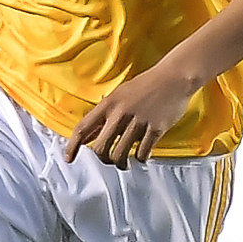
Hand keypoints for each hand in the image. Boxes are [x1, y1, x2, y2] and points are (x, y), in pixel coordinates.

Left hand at [67, 60, 206, 167]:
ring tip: (126, 163)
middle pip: (100, 148)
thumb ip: (104, 116)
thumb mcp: (120, 95)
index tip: (69, 159)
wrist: (174, 77)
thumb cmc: (146, 86)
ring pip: (120, 154)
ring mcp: (139, 122)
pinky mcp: (155, 129)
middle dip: (103, 159)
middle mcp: (120, 113)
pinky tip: (142, 155)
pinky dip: (140, 158)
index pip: (83, 128)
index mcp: (109, 104)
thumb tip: (89, 136)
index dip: (72, 146)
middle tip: (109, 160)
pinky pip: (142, 153)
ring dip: (121, 163)